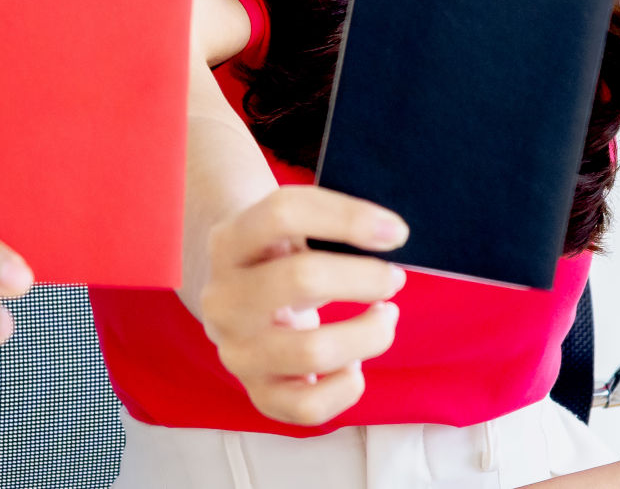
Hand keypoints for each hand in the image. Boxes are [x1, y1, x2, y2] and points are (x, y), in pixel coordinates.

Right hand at [197, 186, 408, 425]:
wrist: (237, 303)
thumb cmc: (278, 261)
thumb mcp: (286, 232)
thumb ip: (325, 229)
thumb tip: (390, 236)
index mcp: (228, 242)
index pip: (283, 213)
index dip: (346, 218)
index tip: (396, 232)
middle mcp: (223, 298)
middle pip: (300, 278)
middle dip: (364, 278)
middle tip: (393, 278)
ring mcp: (236, 351)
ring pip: (312, 350)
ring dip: (368, 335)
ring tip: (384, 319)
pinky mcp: (257, 394)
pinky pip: (310, 407)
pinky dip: (347, 386)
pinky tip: (355, 364)